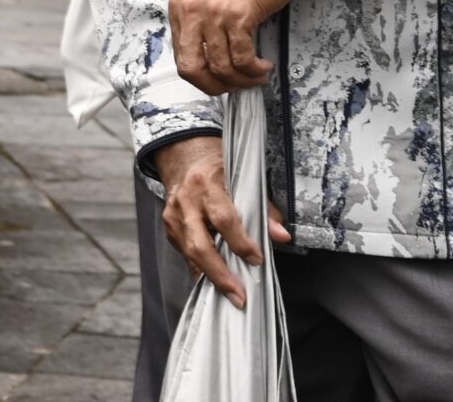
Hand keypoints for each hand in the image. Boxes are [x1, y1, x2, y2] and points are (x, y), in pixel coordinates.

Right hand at [156, 134, 291, 308]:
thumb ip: (264, 208)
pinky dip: (200, 270)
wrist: (184, 156)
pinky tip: (214, 284)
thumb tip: (282, 236)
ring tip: (231, 296)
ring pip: (189, 253)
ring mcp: (173, 215)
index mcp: (206, 184)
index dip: (241, 242)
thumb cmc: (219, 169)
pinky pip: (184, 254)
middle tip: (239, 296)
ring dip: (211, 277)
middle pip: (200, 244)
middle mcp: (185, 201)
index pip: (223, 218)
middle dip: (220, 273)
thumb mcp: (244, 179)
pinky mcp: (169, 227)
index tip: (258, 260)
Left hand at [169, 0, 290, 93]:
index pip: (180, 59)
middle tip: (235, 87)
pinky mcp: (238, 16)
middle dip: (215, 86)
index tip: (218, 82)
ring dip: (242, 80)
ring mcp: (213, 13)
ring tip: (256, 76)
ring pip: (221, 66)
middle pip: (192, 68)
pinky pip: (242, 57)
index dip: (201, 79)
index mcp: (178, 8)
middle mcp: (191, 11)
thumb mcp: (202, 0)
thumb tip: (203, 68)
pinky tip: (262, 66)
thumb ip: (196, 28)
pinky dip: (254, 69)